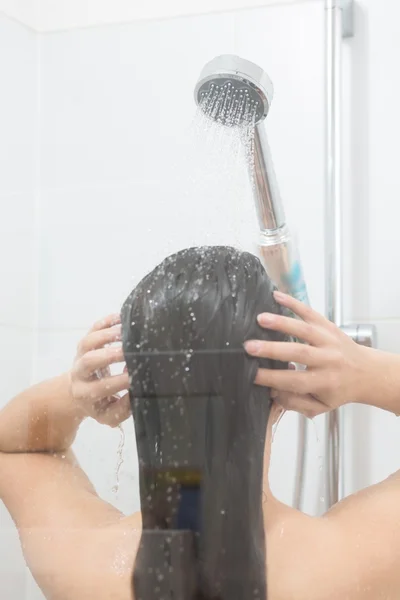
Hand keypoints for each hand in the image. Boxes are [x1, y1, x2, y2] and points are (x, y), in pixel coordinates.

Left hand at [69, 314, 130, 426]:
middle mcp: (79, 373)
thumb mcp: (110, 415)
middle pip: (89, 361)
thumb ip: (124, 408)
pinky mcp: (86, 341)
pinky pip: (93, 328)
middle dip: (110, 355)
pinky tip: (123, 318)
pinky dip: (107, 321)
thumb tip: (137, 391)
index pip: (100, 387)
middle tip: (130, 351)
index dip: (118, 382)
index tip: (136, 377)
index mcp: (85, 393)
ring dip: (108, 334)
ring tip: (128, 332)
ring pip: (89, 341)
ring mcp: (80, 354)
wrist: (77, 392)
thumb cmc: (100, 404)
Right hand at [244, 291, 370, 417]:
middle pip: (299, 353)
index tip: (252, 374)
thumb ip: (296, 403)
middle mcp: (328, 360)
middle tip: (249, 347)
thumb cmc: (338, 390)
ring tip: (260, 318)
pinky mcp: (329, 326)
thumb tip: (273, 392)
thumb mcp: (320, 406)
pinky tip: (276, 296)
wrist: (367, 372)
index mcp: (325, 382)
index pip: (295, 380)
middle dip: (272, 349)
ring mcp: (329, 340)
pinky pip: (311, 312)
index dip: (272, 378)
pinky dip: (294, 303)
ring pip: (305, 330)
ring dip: (281, 323)